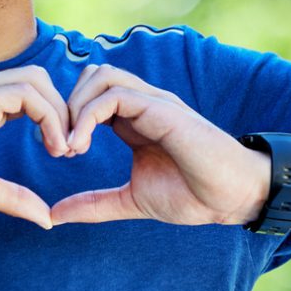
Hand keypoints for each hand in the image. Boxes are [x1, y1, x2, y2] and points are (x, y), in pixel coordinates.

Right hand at [0, 66, 70, 229]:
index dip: (55, 118)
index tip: (64, 152)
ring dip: (60, 113)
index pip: (31, 93)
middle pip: (39, 79)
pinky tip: (52, 146)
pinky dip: (49, 118)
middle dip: (64, 110)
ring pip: (36, 81)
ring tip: (64, 149)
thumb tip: (45, 218)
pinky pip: (25, 95)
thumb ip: (12, 196)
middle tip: (71, 148)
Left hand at [48, 64, 269, 226]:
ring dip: (75, 107)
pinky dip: (88, 116)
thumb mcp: (131, 201)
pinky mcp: (162, 109)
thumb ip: (94, 204)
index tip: (59, 151)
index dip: (66, 117)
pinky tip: (81, 145)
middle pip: (90, 75)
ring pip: (100, 76)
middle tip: (59, 146)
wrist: (234, 198)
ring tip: (71, 145)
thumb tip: (55, 214)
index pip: (90, 94)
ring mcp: (153, 103)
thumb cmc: (192, 196)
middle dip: (65, 106)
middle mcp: (143, 104)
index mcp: (134, 120)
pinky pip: (115, 95)